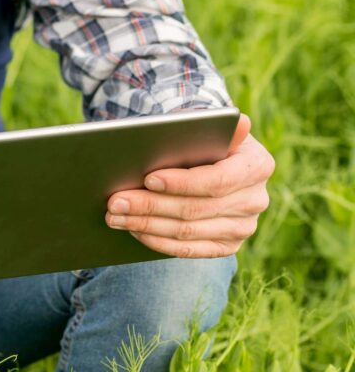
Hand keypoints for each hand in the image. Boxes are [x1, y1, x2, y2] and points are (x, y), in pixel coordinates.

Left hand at [105, 113, 274, 257]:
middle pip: (195, 209)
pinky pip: (188, 250)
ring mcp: (243, 227)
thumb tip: (238, 121)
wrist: (212, 167)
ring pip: (186, 232)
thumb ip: (212, 127)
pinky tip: (133, 230)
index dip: (181, 183)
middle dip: (150, 206)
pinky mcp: (227, 246)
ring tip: (115, 216)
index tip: (148, 179)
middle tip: (115, 202)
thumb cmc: (204, 144)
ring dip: (145, 225)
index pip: (217, 180)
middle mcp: (255, 200)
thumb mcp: (208, 130)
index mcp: (257, 166)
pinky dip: (156, 241)